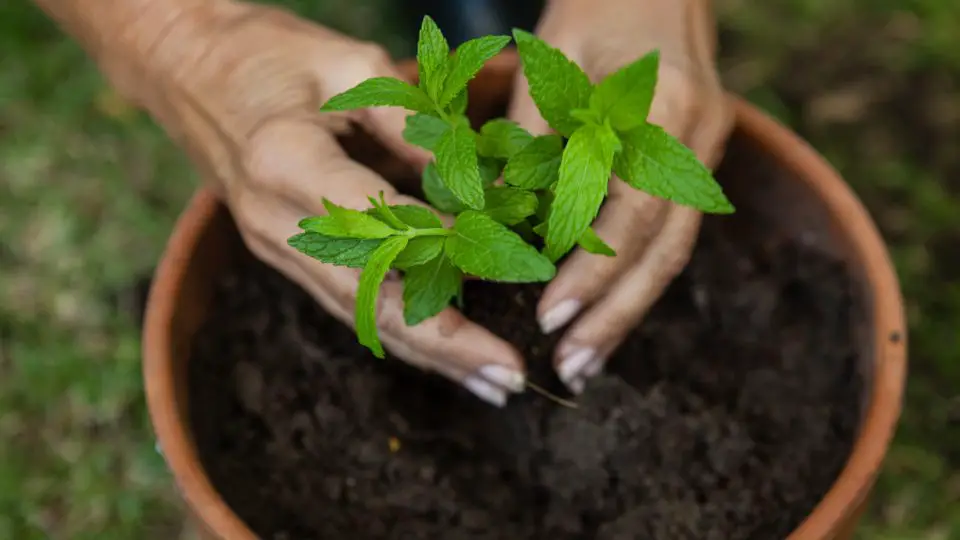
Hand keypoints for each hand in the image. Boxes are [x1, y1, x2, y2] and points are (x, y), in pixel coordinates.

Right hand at [118, 1, 524, 405]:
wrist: (185, 66)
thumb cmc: (271, 54)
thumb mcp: (352, 67)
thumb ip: (415, 130)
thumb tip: (480, 193)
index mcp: (286, 160)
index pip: (380, 222)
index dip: (445, 250)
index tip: (508, 265)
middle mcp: (274, 219)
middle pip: (369, 299)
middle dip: (446, 343)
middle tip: (510, 376)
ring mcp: (272, 243)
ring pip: (359, 315)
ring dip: (430, 354)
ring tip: (492, 383)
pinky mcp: (282, 253)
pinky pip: (347, 302)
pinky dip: (400, 330)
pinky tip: (446, 354)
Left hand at [508, 0, 733, 392]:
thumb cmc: (595, 11)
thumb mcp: (552, 64)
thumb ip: (531, 142)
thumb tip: (493, 225)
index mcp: (662, 111)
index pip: (628, 210)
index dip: (592, 270)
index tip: (549, 316)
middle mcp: (695, 141)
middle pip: (663, 248)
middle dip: (615, 313)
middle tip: (572, 367)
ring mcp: (703, 155)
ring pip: (671, 251)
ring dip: (628, 310)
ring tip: (586, 360)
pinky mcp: (693, 166)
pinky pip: (667, 234)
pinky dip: (635, 279)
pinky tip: (607, 314)